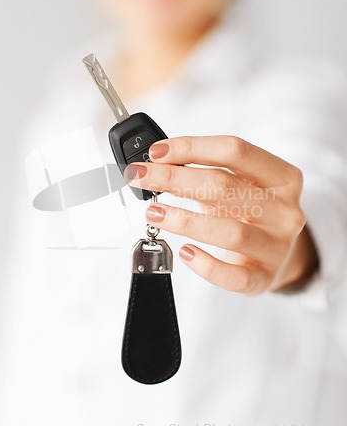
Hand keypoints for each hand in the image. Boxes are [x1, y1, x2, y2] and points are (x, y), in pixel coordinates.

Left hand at [124, 136, 318, 294]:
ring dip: (185, 220)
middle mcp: (284, 211)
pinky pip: (233, 276)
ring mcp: (276, 247)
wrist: (275, 255)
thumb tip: (156, 164)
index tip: (157, 152)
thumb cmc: (249, 213)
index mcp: (282, 177)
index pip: (235, 151)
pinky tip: (183, 252)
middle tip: (141, 176)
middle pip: (225, 187)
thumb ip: (204, 172)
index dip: (192, 147)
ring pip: (230, 232)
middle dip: (175, 178)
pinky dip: (205, 264)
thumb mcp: (237, 185)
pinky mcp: (263, 278)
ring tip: (154, 212)